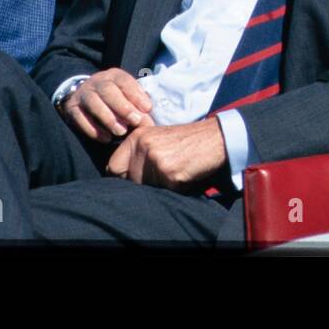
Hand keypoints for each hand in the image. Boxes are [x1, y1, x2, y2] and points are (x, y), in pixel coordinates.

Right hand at [59, 68, 153, 141]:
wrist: (84, 96)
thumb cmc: (115, 98)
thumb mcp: (127, 94)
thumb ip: (138, 104)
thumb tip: (147, 119)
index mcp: (113, 75)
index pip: (124, 81)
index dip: (136, 94)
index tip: (147, 109)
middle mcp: (96, 82)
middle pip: (108, 91)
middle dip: (123, 107)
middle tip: (135, 121)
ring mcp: (82, 94)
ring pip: (93, 103)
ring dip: (108, 118)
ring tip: (121, 132)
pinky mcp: (71, 108)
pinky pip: (80, 118)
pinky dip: (93, 129)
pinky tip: (105, 138)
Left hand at [105, 118, 228, 190]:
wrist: (216, 138)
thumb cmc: (188, 141)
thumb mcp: (157, 137)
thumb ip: (137, 151)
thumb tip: (118, 174)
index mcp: (137, 137)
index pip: (113, 167)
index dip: (123, 176)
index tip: (135, 177)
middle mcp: (143, 146)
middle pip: (129, 181)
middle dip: (144, 183)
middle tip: (164, 171)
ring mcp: (156, 159)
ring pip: (147, 188)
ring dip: (161, 185)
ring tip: (176, 170)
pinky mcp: (169, 173)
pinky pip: (165, 191)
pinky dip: (176, 187)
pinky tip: (185, 174)